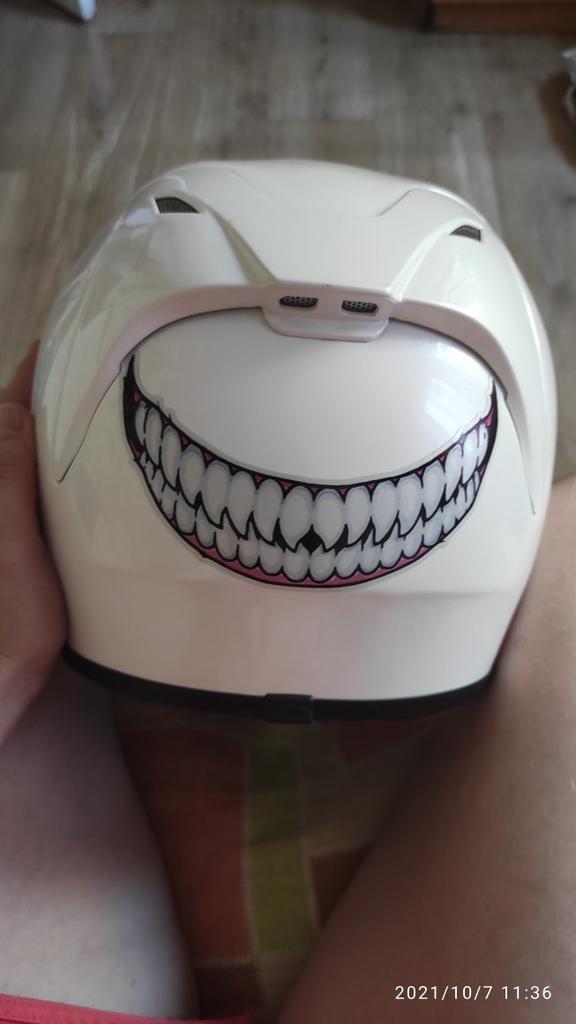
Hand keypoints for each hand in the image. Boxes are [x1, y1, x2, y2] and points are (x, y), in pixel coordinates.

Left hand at [0, 344, 66, 742]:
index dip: (29, 377)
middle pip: (21, 431)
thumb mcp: (11, 549)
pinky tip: (95, 463)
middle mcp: (4, 498)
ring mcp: (19, 518)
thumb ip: (8, 483)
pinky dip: (68, 465)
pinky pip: (49, 489)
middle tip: (88, 360)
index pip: (7, 418)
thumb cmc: (9, 622)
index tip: (55, 341)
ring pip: (37, 459)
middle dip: (48, 393)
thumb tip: (16, 414)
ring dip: (60, 427)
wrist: (7, 678)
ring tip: (96, 396)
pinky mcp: (34, 539)